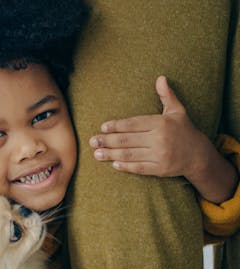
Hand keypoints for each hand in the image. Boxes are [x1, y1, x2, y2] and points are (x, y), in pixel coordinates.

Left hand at [89, 75, 237, 202]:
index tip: (102, 127)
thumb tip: (160, 78)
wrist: (199, 156)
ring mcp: (160, 155)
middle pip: (127, 140)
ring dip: (110, 154)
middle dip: (107, 141)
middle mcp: (160, 139)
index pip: (133, 124)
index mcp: (161, 124)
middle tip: (92, 141)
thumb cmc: (184, 130)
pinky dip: (125, 166)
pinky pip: (139, 168)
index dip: (117, 126)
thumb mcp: (178, 111)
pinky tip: (113, 164)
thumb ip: (167, 96)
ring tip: (96, 153)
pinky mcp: (160, 169)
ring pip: (130, 154)